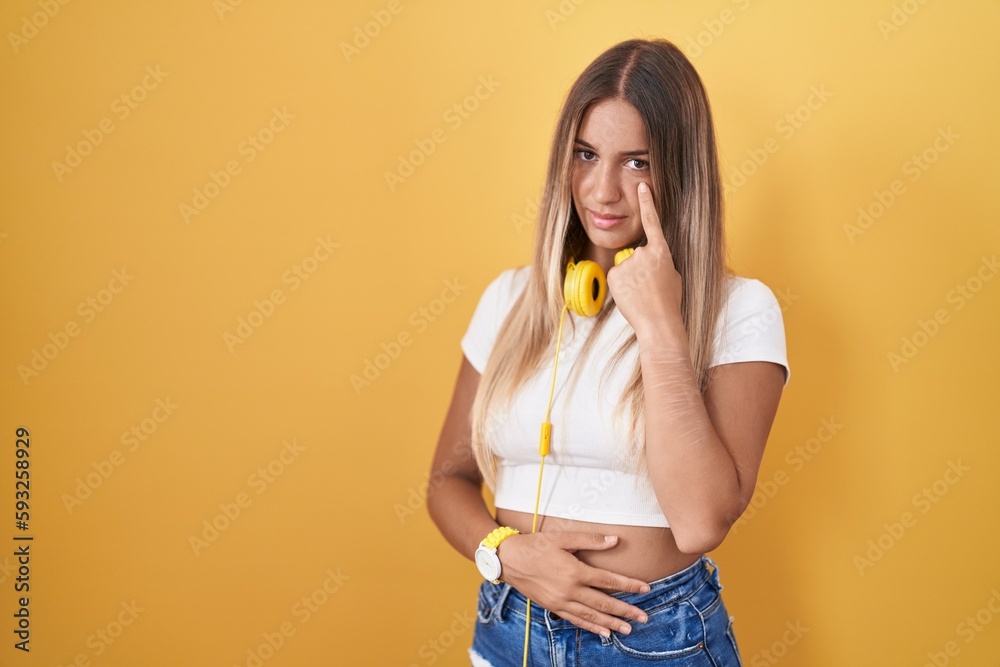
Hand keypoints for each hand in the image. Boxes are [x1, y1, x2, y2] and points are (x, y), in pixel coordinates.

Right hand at [496, 531, 650, 637]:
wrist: (508, 559)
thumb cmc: (536, 545)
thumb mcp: (562, 538)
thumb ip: (590, 540)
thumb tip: (614, 540)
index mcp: (575, 571)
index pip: (609, 581)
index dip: (629, 586)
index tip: (646, 589)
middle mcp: (569, 590)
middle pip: (604, 603)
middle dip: (626, 611)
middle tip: (644, 617)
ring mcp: (561, 602)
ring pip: (592, 616)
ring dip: (612, 623)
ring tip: (628, 629)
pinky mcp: (553, 607)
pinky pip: (576, 620)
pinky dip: (591, 627)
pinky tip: (603, 632)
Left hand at [607, 182, 683, 337]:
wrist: (658, 322)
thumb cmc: (669, 302)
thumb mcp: (671, 275)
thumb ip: (659, 261)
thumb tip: (649, 259)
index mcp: (662, 251)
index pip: (653, 222)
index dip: (647, 203)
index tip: (642, 186)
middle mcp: (644, 253)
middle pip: (637, 255)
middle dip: (640, 269)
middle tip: (650, 288)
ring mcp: (628, 263)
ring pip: (626, 267)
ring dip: (631, 279)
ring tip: (641, 294)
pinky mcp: (615, 274)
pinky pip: (616, 276)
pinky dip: (621, 286)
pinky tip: (631, 296)